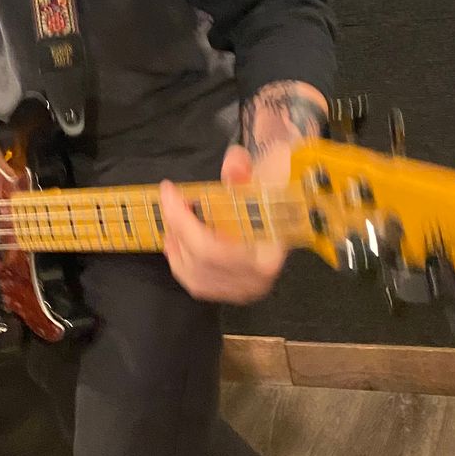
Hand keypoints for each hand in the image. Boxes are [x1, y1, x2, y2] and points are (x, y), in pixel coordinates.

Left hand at [158, 144, 288, 303]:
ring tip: (173, 219)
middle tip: (170, 200)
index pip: (212, 249)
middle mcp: (256, 279)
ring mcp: (244, 290)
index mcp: (268, 254)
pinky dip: (181, 261)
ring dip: (176, 245)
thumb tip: (233, 162)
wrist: (285, 218)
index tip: (169, 191)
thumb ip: (245, 170)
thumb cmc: (273, 198)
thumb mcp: (263, 178)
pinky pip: (197, 284)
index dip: (183, 222)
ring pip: (194, 276)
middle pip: (200, 262)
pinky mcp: (233, 292)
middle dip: (177, 228)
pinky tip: (177, 240)